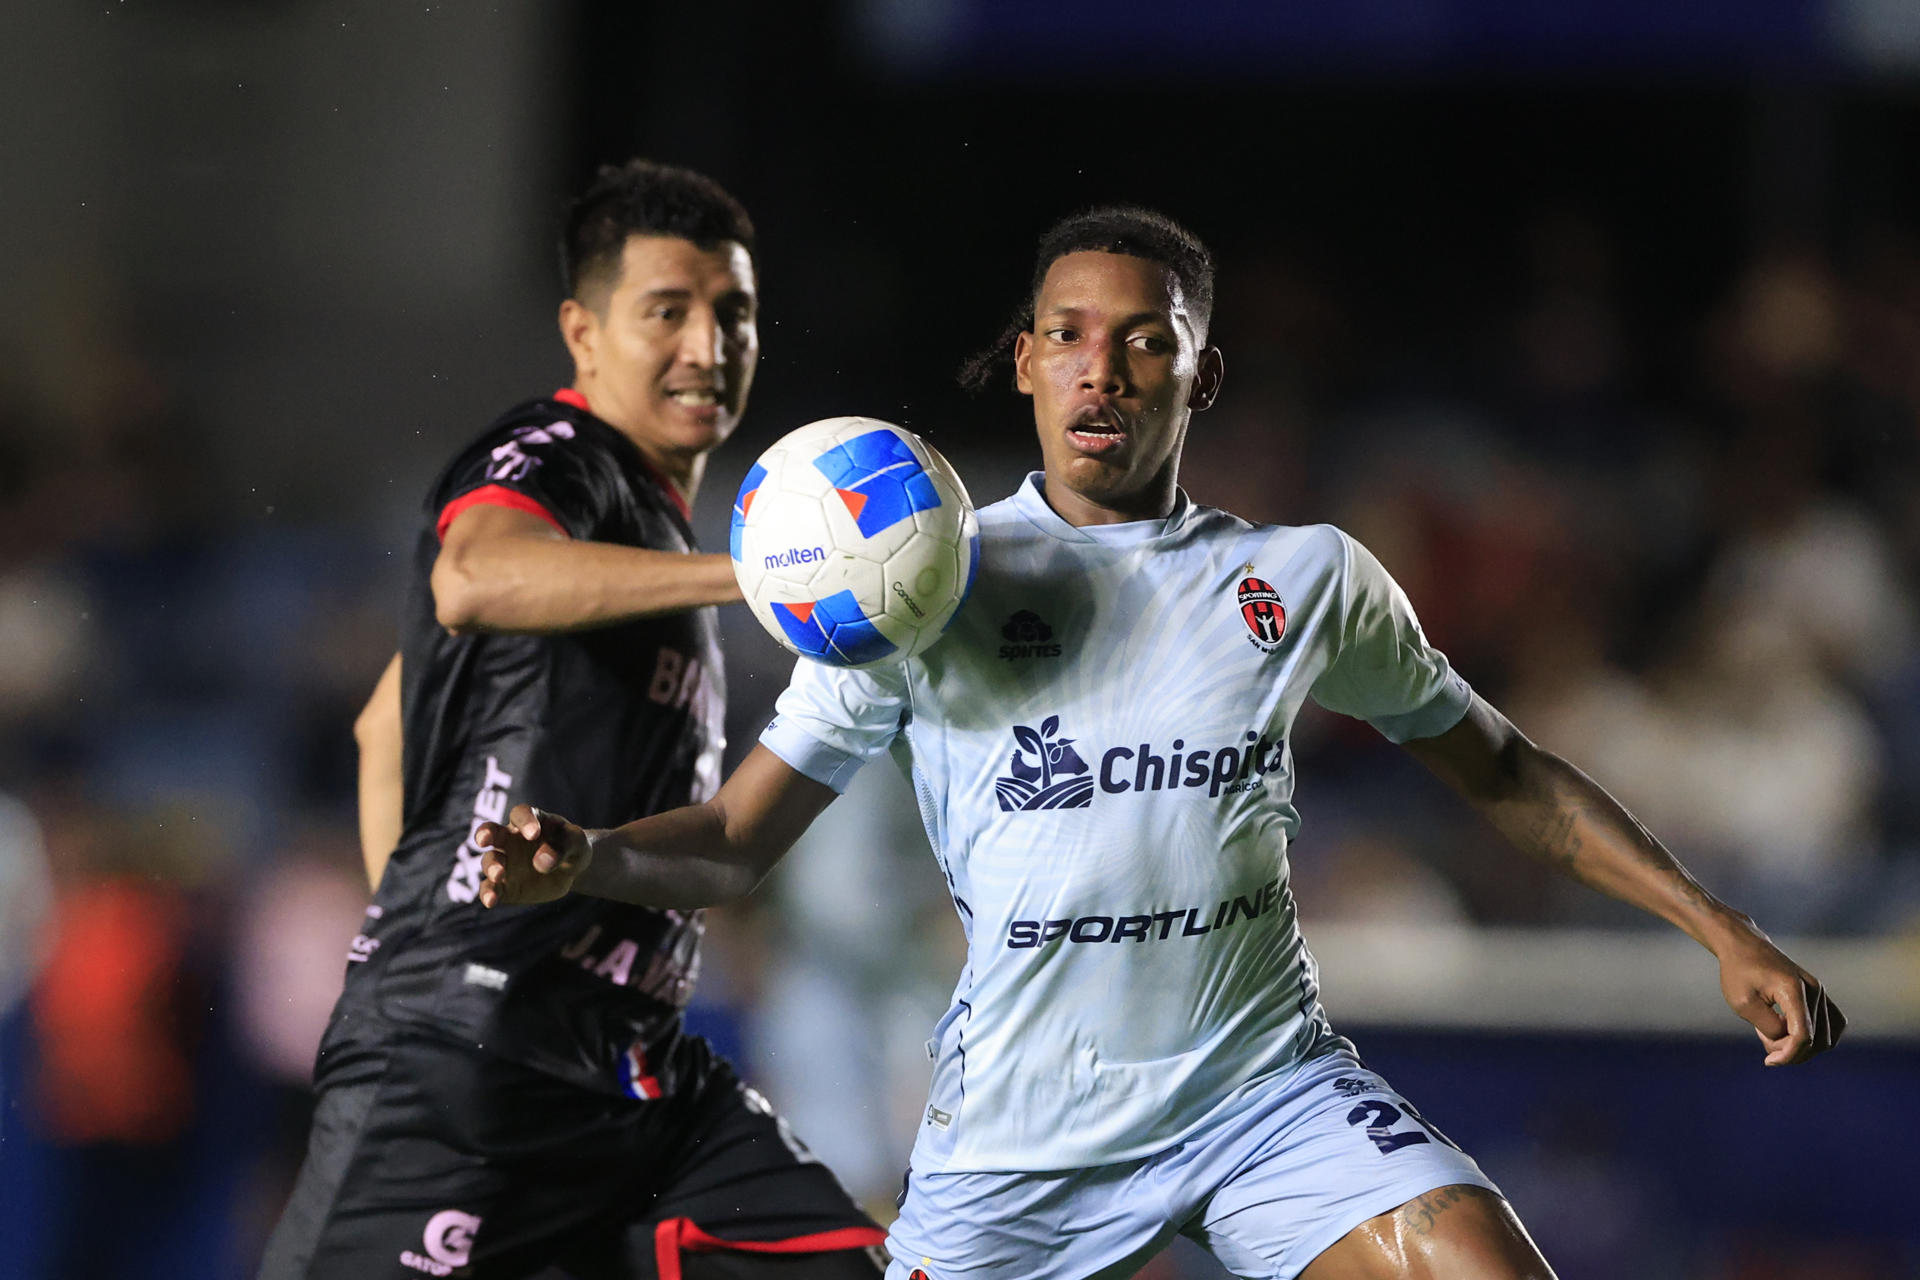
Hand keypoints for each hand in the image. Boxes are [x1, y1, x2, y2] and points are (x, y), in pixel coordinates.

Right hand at [476, 803, 591, 907]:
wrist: (572, 870)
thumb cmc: (573, 847)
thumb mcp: (577, 842)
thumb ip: (563, 846)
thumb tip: (541, 862)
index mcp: (530, 821)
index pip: (521, 814)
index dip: (524, 821)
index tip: (533, 834)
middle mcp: (510, 839)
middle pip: (491, 831)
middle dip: (485, 834)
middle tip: (484, 840)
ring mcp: (505, 862)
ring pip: (489, 861)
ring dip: (491, 867)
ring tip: (498, 875)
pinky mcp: (504, 885)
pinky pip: (490, 888)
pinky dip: (487, 894)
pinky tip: (491, 901)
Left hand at [1715, 922, 1845, 1065]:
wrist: (1743, 946)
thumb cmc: (1738, 973)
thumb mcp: (1743, 1004)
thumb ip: (1769, 1028)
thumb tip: (1791, 1043)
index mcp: (1794, 989)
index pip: (1804, 1036)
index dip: (1789, 1055)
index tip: (1768, 1061)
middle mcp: (1815, 990)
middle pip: (1817, 1040)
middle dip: (1791, 1051)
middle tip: (1763, 1038)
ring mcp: (1821, 992)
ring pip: (1827, 1038)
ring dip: (1803, 1047)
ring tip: (1774, 1034)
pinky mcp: (1821, 995)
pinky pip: (1830, 1028)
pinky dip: (1814, 1038)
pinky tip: (1788, 1032)